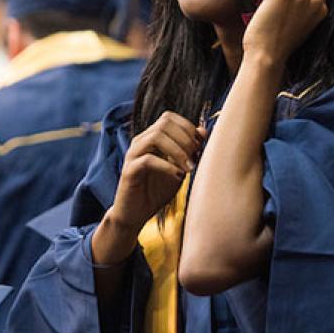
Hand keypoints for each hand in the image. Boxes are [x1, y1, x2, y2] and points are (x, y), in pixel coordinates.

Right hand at [102, 112, 205, 252]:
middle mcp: (141, 142)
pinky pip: (147, 160)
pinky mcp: (129, 171)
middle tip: (195, 157)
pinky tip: (178, 176)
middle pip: (163, 123)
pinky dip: (167, 166)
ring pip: (155, 137)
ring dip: (177, 150)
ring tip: (189, 167)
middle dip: (185, 138)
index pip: (169, 117)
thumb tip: (203, 130)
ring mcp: (133, 155)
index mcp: (151, 138)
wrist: (136, 215)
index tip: (200, 146)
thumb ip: (189, 150)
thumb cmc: (157, 191)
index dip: (187, 127)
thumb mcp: (179, 168)